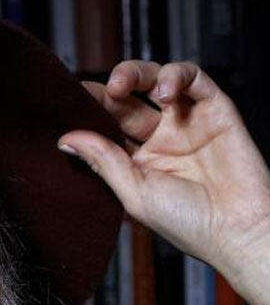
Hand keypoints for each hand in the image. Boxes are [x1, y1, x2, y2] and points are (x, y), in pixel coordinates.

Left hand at [58, 61, 269, 293]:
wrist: (238, 231)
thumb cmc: (188, 223)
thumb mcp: (134, 193)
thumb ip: (103, 161)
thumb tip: (67, 139)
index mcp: (136, 160)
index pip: (106, 125)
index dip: (90, 110)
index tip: (70, 103)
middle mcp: (159, 138)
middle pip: (126, 100)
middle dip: (107, 89)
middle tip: (95, 90)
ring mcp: (186, 123)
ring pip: (156, 80)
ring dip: (135, 73)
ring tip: (120, 84)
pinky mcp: (215, 110)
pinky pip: (195, 80)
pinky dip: (176, 76)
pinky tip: (164, 91)